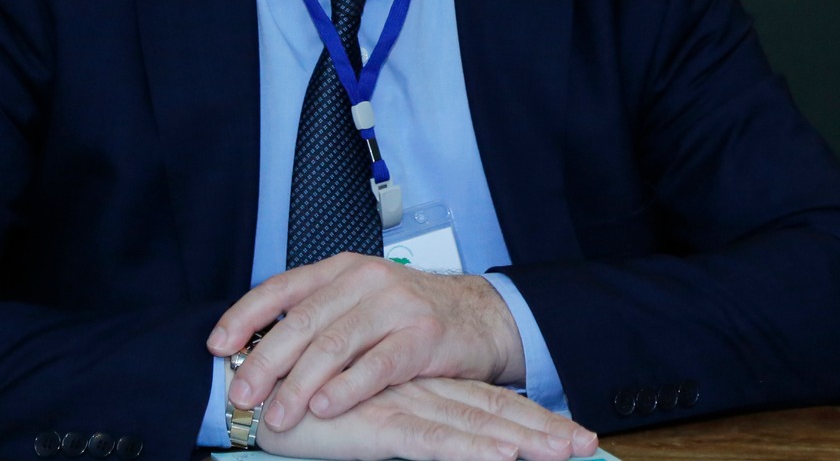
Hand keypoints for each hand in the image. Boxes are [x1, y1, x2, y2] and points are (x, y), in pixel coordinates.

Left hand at [213, 254, 528, 427]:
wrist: (479, 316)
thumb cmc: (410, 316)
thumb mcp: (360, 303)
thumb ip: (318, 318)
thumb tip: (255, 351)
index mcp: (343, 269)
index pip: (283, 287)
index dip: (245, 315)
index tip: (219, 346)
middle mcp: (367, 280)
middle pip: (303, 321)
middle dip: (265, 360)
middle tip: (241, 394)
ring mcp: (397, 305)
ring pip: (335, 344)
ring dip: (299, 384)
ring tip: (278, 414)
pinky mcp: (423, 335)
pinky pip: (377, 365)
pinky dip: (347, 389)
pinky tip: (325, 407)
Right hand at [257, 376, 596, 460]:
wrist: (252, 390)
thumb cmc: (304, 404)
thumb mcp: (365, 419)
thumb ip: (406, 423)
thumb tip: (438, 439)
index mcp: (422, 386)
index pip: (489, 401)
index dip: (532, 417)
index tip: (572, 434)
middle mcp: (421, 390)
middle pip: (494, 411)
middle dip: (543, 430)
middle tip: (587, 444)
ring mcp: (404, 405)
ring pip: (475, 425)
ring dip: (522, 441)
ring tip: (562, 454)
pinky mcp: (380, 425)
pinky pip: (433, 440)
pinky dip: (470, 451)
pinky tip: (502, 458)